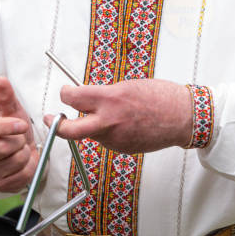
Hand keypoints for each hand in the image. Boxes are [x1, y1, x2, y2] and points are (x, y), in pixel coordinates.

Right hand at [0, 77, 38, 191]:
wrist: (14, 150)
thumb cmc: (10, 127)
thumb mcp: (10, 110)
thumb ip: (5, 96)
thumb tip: (1, 80)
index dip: (7, 126)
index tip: (22, 124)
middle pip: (5, 147)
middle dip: (20, 140)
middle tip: (20, 137)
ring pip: (17, 161)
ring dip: (26, 153)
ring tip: (21, 148)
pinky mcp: (0, 184)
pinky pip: (23, 176)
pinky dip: (30, 167)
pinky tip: (24, 161)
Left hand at [44, 79, 192, 153]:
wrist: (184, 117)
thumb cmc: (159, 96)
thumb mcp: (126, 86)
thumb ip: (103, 95)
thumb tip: (85, 99)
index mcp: (109, 99)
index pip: (72, 97)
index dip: (65, 94)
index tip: (66, 93)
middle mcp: (108, 121)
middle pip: (68, 130)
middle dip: (55, 126)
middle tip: (51, 120)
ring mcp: (114, 138)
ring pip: (90, 133)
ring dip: (93, 125)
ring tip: (116, 115)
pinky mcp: (121, 149)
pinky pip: (106, 140)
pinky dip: (109, 132)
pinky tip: (127, 125)